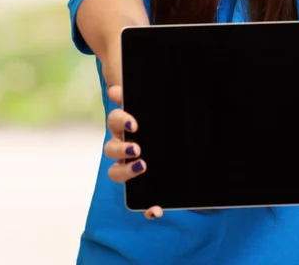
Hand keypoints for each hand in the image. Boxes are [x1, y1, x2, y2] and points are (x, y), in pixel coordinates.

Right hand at [104, 85, 163, 218]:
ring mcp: (130, 168)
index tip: (134, 122)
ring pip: (116, 173)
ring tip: (143, 166)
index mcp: (126, 126)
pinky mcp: (143, 188)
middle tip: (138, 148)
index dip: (120, 120)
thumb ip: (138, 98)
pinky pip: (139, 202)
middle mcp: (124, 148)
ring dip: (125, 172)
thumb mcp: (157, 110)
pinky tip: (157, 210)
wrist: (188, 150)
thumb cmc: (165, 124)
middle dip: (121, 148)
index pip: (114, 120)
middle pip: (111, 148)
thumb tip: (115, 89)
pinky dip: (147, 208)